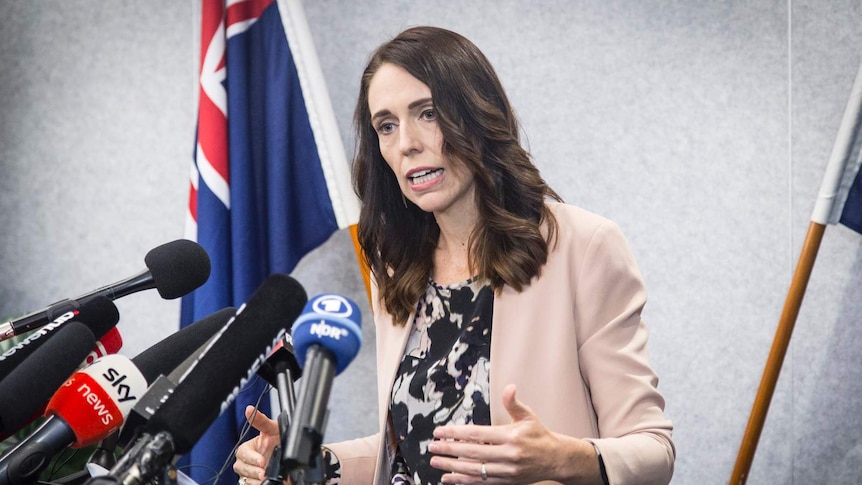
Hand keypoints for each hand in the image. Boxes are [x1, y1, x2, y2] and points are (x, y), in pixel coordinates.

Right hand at [233, 405, 280, 483]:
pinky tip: (265, 482)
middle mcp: (247, 461)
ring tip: (266, 478)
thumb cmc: (279, 439)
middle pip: (242, 468)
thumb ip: (261, 420)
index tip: (261, 461)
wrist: (291, 456)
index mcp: (248, 448)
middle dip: (253, 470)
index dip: (251, 458)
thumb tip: (250, 409)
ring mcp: (250, 473)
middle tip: (264, 472)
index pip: (243, 453)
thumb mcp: (272, 428)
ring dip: (255, 479)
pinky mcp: (254, 481)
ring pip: (245, 478)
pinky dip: (257, 484)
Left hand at [428, 384, 600, 483]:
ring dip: (452, 467)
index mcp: (510, 437)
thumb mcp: (528, 416)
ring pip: (474, 470)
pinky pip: (481, 482)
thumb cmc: (540, 435)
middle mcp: (507, 455)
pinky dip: (463, 481)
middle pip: (472, 453)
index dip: (456, 433)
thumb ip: (514, 403)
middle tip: (432, 448)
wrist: (556, 459)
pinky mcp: (506, 481)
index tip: (441, 432)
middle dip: (449, 450)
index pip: (477, 434)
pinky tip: (449, 478)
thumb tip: (509, 388)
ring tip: (436, 462)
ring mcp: (506, 470)